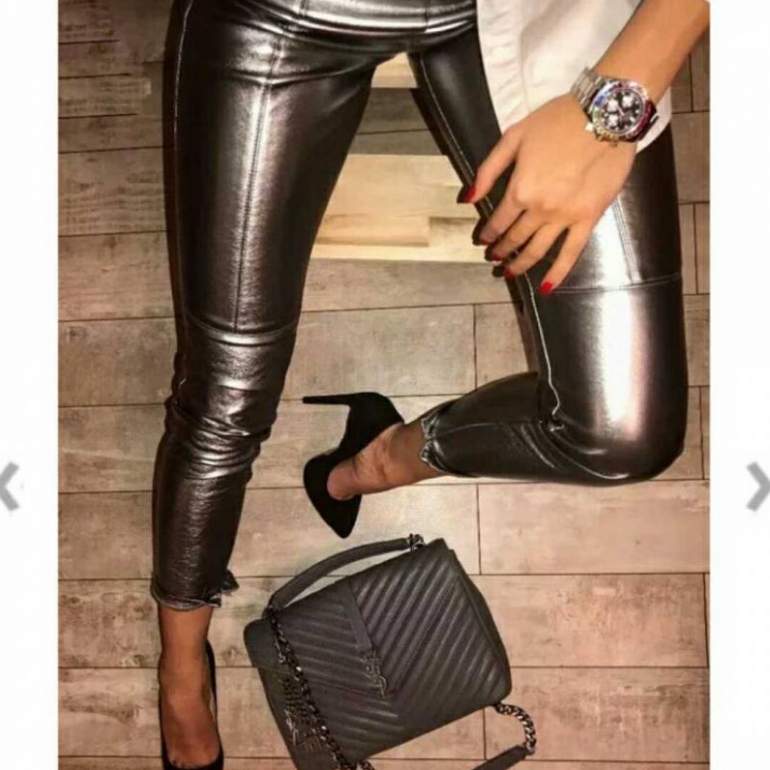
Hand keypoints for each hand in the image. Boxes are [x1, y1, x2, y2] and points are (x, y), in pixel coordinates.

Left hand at [467, 93, 635, 292]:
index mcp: (520, 190)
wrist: (605, 114)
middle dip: (501, 251)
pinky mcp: (588, 219)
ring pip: (537, 250)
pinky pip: (571, 253)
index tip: (483, 240)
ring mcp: (564, 218)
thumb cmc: (557, 121)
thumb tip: (467, 199)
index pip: (498, 221)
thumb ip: (488, 170)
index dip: (488, 233)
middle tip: (493, 258)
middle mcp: (539, 210)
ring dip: (520, 265)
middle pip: (515, 238)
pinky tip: (546, 287)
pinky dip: (557, 273)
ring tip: (509, 272)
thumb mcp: (514, 137)